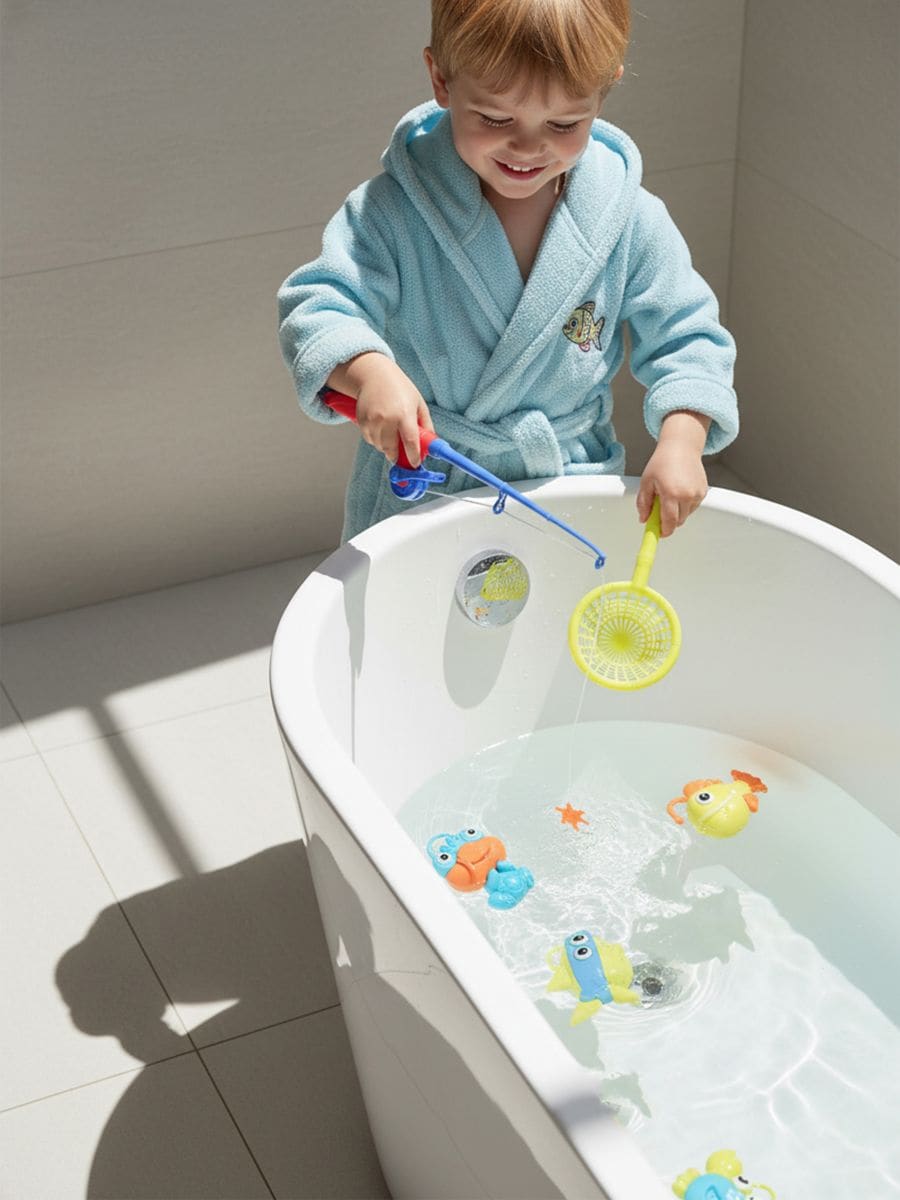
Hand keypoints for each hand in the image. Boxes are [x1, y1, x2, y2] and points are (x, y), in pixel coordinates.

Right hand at [337, 353, 433, 466]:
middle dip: (396, 455)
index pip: (410, 442)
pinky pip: (369, 439)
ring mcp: (372, 420)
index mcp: (404, 414)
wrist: (374, 374)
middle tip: (400, 456)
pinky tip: (379, 429)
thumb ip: (425, 423)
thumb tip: (430, 442)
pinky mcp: (362, 421)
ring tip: (389, 436)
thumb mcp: (418, 402)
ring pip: (379, 446)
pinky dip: (375, 439)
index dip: (413, 457)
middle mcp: (387, 418)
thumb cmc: (399, 387)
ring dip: (385, 447)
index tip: (415, 463)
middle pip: (391, 448)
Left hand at [637, 411, 709, 535]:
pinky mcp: (703, 492)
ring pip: (686, 515)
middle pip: (678, 521)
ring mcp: (697, 494)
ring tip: (670, 494)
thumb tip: (644, 519)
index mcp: (671, 493)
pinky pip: (692, 507)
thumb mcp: (647, 482)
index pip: (668, 522)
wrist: (681, 446)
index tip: (658, 534)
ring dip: (677, 512)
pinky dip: (685, 504)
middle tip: (659, 510)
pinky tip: (679, 490)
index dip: (663, 531)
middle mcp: (687, 495)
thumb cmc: (662, 461)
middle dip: (668, 521)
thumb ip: (644, 503)